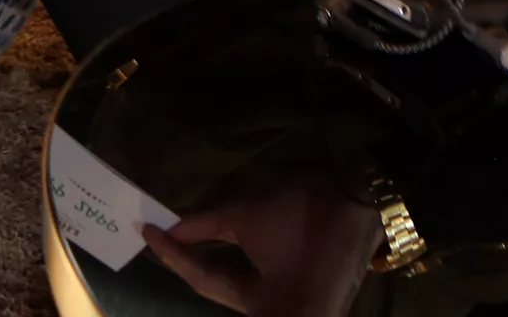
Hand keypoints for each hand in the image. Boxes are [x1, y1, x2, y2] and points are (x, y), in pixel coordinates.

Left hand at [138, 168, 383, 315]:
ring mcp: (298, 310)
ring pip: (237, 294)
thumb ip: (203, 226)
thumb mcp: (244, 214)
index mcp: (266, 305)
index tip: (145, 230)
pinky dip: (235, 274)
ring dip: (211, 273)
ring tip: (183, 249)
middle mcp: (282, 315)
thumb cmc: (301, 210)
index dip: (171, 253)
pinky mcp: (309, 299)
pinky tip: (217, 255)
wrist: (362, 202)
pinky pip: (259, 291)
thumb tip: (169, 229)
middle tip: (160, 241)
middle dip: (189, 268)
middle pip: (219, 293)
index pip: (203, 279)